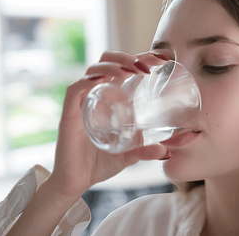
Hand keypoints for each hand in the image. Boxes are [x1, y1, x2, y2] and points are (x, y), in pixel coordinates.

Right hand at [46, 50, 170, 197]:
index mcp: (112, 97)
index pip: (125, 67)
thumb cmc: (100, 163)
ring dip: (114, 65)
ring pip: (93, 70)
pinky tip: (103, 80)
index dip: (141, 57)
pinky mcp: (69, 114)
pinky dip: (88, 81)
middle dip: (127, 57)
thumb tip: (168, 152)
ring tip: (132, 71)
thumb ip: (147, 151)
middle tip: (147, 66)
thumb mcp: (130, 154)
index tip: (162, 59)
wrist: (76, 182)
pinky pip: (75, 90)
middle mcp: (97, 94)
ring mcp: (83, 102)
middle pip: (108, 60)